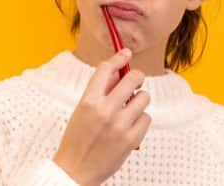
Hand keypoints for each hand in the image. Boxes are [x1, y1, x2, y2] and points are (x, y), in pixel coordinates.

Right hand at [52, 49, 151, 185]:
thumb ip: (100, 91)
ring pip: (144, 98)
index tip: (125, 53)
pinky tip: (131, 124)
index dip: (118, 58)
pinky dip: (141, 119)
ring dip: (139, 99)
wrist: (76, 170)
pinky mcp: (132, 139)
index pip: (106, 69)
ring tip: (130, 108)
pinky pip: (147, 118)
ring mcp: (120, 125)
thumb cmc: (77, 139)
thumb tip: (118, 72)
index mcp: (88, 101)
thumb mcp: (82, 110)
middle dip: (137, 76)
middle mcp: (105, 110)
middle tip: (136, 81)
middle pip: (132, 79)